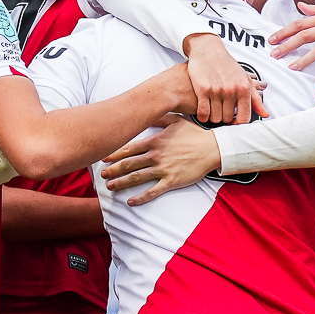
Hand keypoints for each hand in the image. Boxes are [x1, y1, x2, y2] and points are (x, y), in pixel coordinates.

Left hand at [100, 118, 220, 205]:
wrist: (213, 148)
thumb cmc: (195, 134)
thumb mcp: (176, 120)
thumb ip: (159, 117)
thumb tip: (148, 111)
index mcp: (155, 142)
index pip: (129, 148)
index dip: (114, 153)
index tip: (104, 157)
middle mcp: (156, 156)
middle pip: (129, 164)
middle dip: (113, 169)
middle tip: (102, 175)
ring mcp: (163, 169)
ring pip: (137, 177)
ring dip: (121, 182)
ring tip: (110, 187)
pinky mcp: (172, 181)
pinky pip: (153, 191)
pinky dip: (140, 197)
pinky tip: (130, 202)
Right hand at [183, 36, 265, 125]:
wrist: (208, 50)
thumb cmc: (227, 66)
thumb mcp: (245, 79)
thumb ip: (255, 99)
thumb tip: (266, 114)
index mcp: (244, 88)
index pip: (244, 118)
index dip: (238, 123)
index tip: (233, 121)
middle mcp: (231, 90)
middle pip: (228, 119)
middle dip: (224, 118)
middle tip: (221, 110)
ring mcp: (216, 90)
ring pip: (215, 117)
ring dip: (213, 117)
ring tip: (212, 109)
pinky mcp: (202, 89)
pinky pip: (203, 113)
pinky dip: (203, 116)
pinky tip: (203, 111)